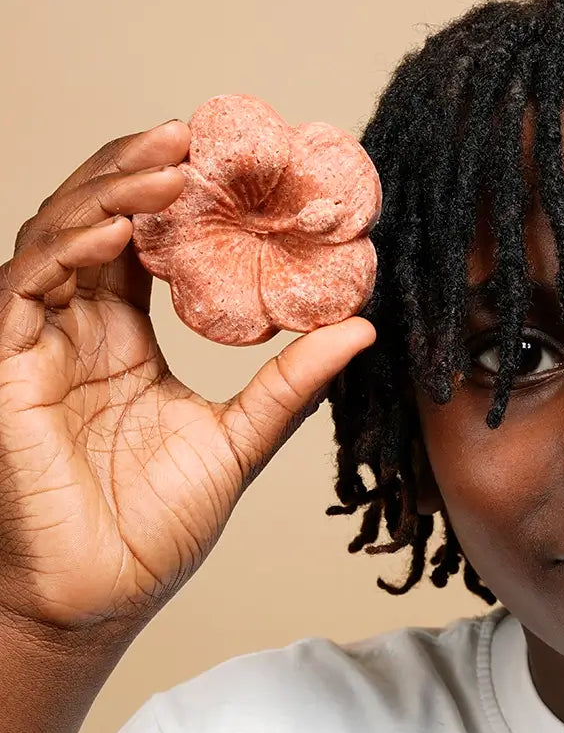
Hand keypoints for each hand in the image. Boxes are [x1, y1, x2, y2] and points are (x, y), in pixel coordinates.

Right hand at [0, 120, 374, 640]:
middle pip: (100, 222)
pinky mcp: (4, 366)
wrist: (103, 599)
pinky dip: (70, 247)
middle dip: (142, 171)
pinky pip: (26, 286)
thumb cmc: (159, 528)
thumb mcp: (240, 441)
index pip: (146, 245)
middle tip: (200, 133)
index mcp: (125, 340)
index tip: (236, 164)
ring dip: (110, 191)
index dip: (181, 200)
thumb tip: (360, 328)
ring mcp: (37, 343)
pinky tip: (120, 226)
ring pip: (59, 236)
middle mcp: (78, 329)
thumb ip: (291, 385)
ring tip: (171, 160)